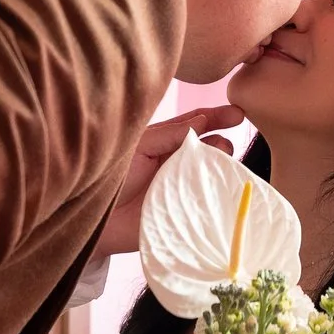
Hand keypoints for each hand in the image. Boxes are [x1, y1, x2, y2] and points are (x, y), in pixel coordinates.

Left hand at [93, 105, 244, 257]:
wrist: (94, 219)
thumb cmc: (110, 178)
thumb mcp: (139, 146)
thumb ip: (169, 133)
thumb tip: (202, 123)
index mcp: (166, 141)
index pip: (197, 123)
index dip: (218, 116)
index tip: (239, 114)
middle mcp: (177, 161)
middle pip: (210, 147)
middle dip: (222, 143)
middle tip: (223, 147)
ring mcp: (183, 186)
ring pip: (212, 172)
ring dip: (221, 167)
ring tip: (221, 166)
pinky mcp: (184, 211)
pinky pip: (208, 201)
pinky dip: (220, 194)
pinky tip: (224, 190)